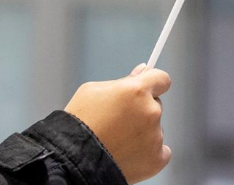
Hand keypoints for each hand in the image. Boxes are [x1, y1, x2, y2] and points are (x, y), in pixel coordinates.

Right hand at [65, 64, 171, 183]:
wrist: (71, 161)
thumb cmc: (77, 125)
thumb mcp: (92, 91)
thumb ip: (123, 81)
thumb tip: (142, 71)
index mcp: (137, 91)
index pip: (162, 78)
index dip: (153, 83)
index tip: (149, 89)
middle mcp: (150, 112)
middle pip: (156, 105)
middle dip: (142, 110)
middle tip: (119, 122)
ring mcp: (155, 137)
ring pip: (155, 128)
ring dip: (142, 132)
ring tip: (117, 141)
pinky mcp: (156, 159)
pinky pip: (160, 151)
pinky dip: (148, 153)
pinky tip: (129, 153)